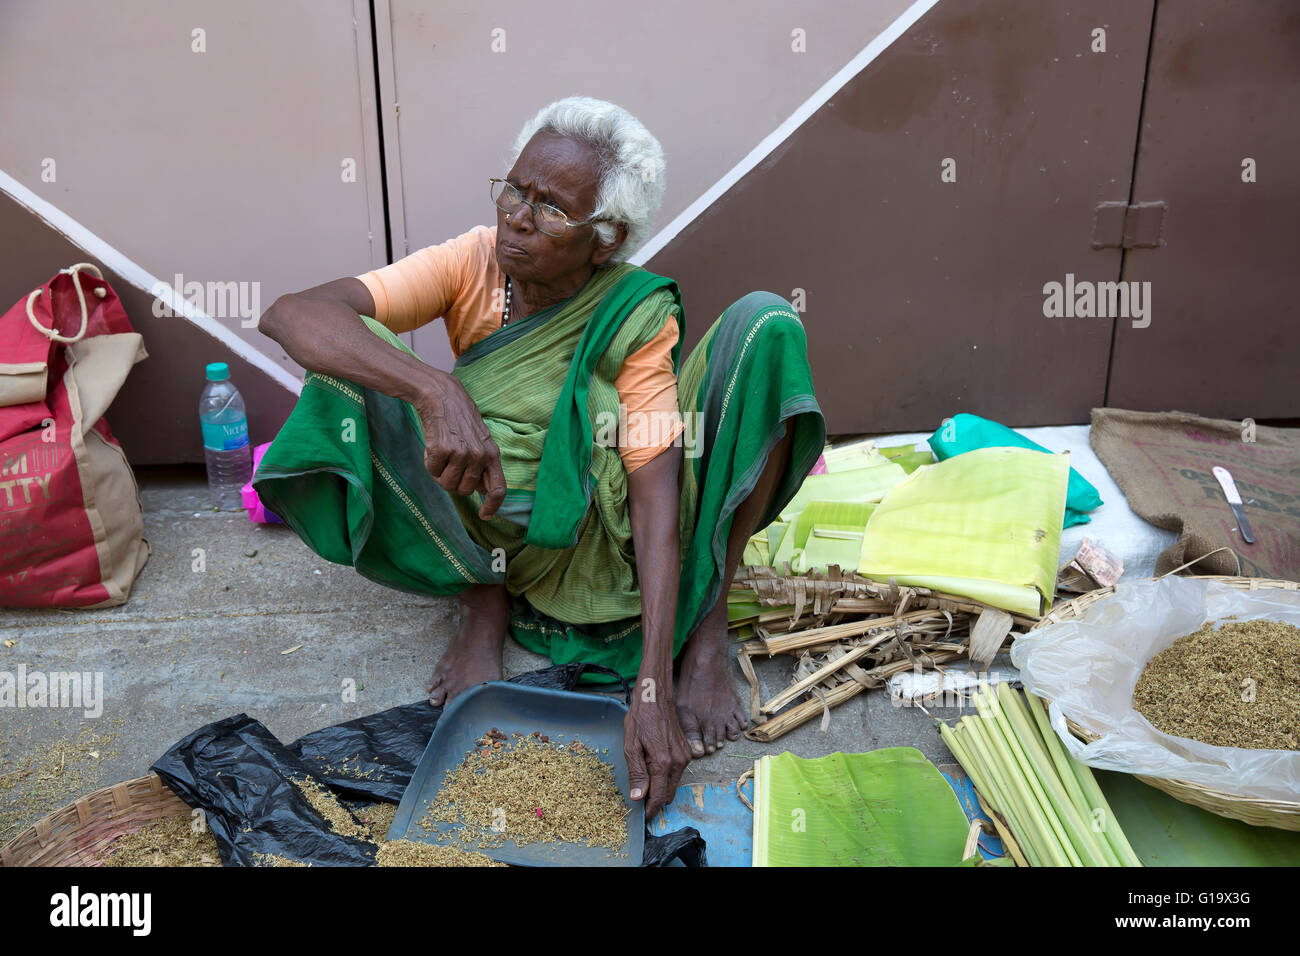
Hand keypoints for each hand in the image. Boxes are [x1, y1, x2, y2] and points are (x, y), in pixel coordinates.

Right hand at [412, 371, 506, 518]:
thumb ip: (484, 466)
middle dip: (454, 482)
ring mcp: (461, 454)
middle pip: (464, 491)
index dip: (492, 506)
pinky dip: (428, 463)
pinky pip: (431, 471)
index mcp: (492, 455)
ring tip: (442, 454)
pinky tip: (433, 446)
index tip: (484, 515)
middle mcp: (479, 456)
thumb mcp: (480, 441)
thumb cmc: (459, 420)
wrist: (441, 395)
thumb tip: (485, 492)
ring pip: (446, 484)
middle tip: (449, 463)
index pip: (498, 489)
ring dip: (440, 473)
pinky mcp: (442, 450)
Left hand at [623, 689, 692, 819]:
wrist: (656, 697)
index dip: (651, 810)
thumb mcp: (631, 746)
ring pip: (674, 783)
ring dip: (661, 788)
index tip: (643, 817)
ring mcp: (686, 756)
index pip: (659, 796)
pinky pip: (677, 772)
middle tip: (640, 803)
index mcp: (663, 762)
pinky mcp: (687, 751)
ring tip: (644, 785)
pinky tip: (653, 770)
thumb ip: (636, 773)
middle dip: (656, 801)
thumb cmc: (641, 718)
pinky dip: (666, 777)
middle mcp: (679, 761)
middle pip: (669, 793)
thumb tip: (638, 797)